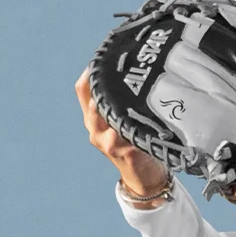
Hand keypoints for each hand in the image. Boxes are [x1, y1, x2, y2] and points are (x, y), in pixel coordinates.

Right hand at [76, 72, 170, 202]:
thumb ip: (123, 101)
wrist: (144, 180)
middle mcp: (95, 129)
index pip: (83, 90)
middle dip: (108, 85)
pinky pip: (133, 134)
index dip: (91, 72)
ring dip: (124, 104)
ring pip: (111, 116)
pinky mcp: (126, 153)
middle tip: (127, 68)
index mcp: (93, 119)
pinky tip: (152, 117)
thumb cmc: (137, 145)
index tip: (103, 56)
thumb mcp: (124, 121)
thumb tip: (136, 70)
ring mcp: (109, 142)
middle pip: (95, 100)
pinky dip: (142, 125)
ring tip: (139, 90)